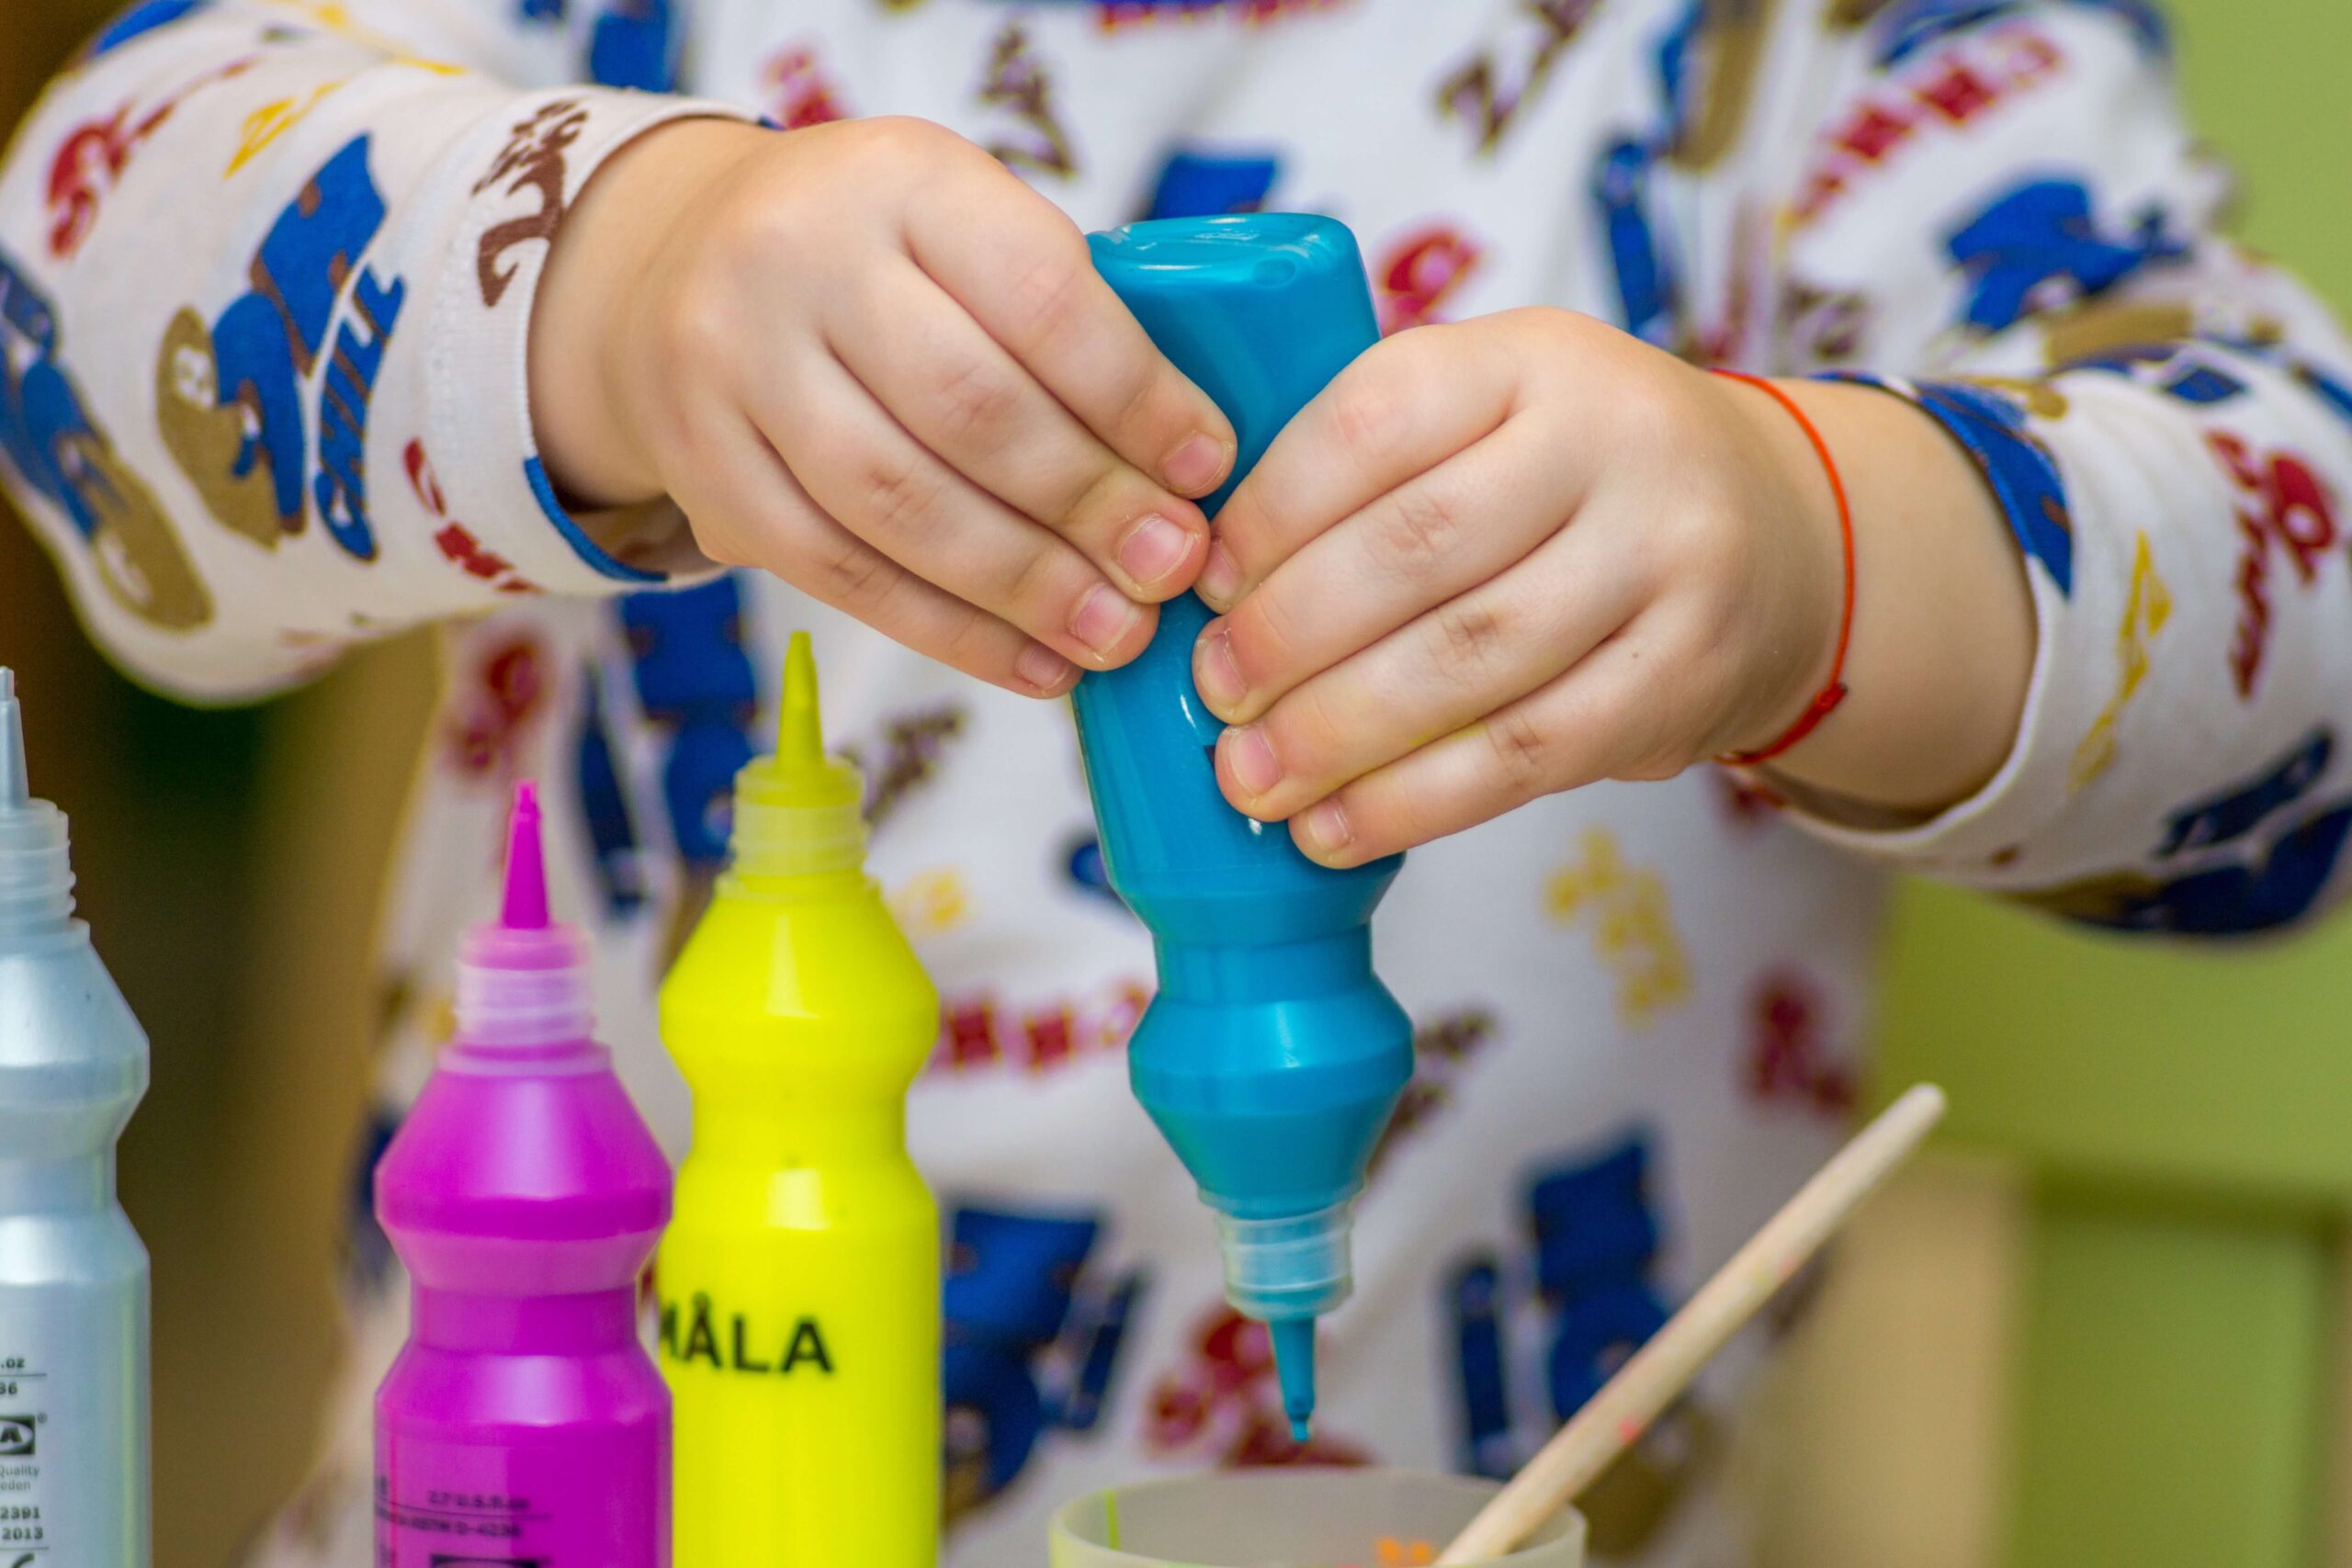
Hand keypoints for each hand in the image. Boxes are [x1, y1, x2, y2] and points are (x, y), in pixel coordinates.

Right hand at [532, 117, 1235, 696]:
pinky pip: (840, 574)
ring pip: (900, 505)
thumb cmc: (879, 257)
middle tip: (1173, 568)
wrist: (674, 263)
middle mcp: (800, 258)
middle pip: (970, 410)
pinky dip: (951, 633)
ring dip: (1027, 587)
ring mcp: (734, 366)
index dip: (1134, 395)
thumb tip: (1187, 474)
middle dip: (1089, 505)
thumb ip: (1062, 316)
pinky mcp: (705, 471)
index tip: (1204, 468)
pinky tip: (1035, 664)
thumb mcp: (961, 224)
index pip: (1040, 295)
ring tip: (1116, 632)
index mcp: (901, 178)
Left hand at [1188, 307, 1854, 864]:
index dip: (1272, 509)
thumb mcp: (1497, 412)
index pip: (1377, 420)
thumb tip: (1203, 581)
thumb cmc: (1576, 480)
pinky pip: (1527, 752)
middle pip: (1417, 548)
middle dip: (1291, 633)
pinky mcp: (1686, 674)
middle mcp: (1613, 440)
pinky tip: (1336, 829)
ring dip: (1338, 733)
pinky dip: (1415, 802)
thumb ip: (1376, 464)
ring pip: (1468, 660)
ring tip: (1251, 776)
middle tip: (1214, 692)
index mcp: (1531, 356)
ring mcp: (1665, 558)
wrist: (1782, 536)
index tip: (1206, 582)